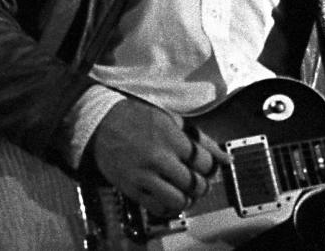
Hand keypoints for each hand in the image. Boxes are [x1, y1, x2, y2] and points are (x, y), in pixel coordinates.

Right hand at [89, 98, 229, 216]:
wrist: (99, 122)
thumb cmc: (136, 117)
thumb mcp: (171, 119)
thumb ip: (200, 138)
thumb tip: (225, 156)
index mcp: (171, 137)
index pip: (205, 163)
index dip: (210, 168)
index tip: (206, 168)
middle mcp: (159, 157)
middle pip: (195, 184)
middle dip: (202, 185)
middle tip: (198, 181)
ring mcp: (144, 175)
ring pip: (179, 200)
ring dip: (188, 198)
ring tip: (185, 192)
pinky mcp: (131, 188)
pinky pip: (158, 207)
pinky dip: (169, 207)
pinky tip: (169, 197)